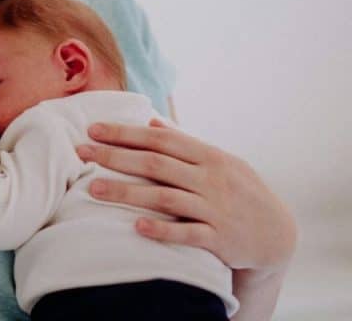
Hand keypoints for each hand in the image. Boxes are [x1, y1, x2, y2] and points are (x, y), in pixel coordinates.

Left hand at [76, 119, 295, 273]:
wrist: (277, 234)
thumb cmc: (239, 191)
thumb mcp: (218, 161)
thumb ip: (184, 142)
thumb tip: (150, 118)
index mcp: (209, 156)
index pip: (161, 139)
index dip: (126, 133)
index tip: (93, 129)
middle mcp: (211, 179)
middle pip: (156, 164)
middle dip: (115, 156)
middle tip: (80, 152)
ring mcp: (215, 209)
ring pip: (165, 197)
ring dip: (127, 192)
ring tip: (93, 188)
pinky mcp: (220, 239)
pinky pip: (188, 234)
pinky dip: (162, 230)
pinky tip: (136, 226)